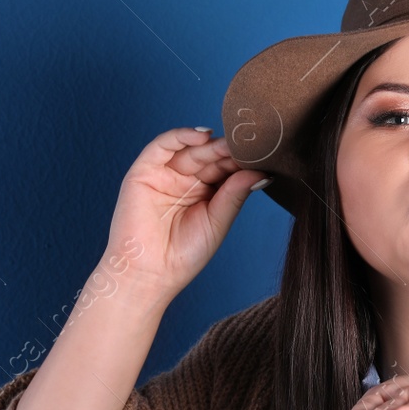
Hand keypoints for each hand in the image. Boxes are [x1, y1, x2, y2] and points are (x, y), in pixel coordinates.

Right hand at [104, 127, 270, 300]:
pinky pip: (163, 145)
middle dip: (229, 151)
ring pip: (190, 149)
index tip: (264, 156)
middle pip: (210, 157)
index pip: (226, 169)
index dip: (242, 162)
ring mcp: (165, 174)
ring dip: (210, 144)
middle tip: (249, 146)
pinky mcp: (144, 170)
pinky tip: (203, 136)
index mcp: (205, 193)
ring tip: (230, 144)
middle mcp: (185, 180)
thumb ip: (235, 194)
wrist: (150, 273)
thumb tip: (262, 172)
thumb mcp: (218, 222)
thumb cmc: (183, 255)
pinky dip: (181, 136)